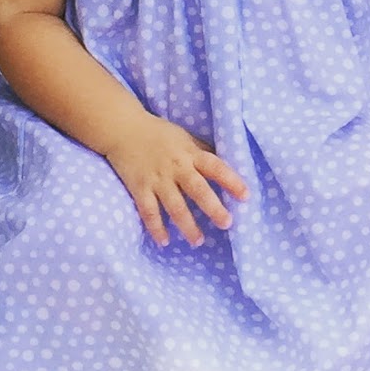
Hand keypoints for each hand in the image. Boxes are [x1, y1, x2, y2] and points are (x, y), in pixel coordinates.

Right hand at [99, 113, 248, 246]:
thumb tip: (225, 166)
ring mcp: (157, 179)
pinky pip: (148, 211)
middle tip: (227, 223)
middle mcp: (176, 167)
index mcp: (191, 153)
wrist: (123, 128)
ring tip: (198, 241)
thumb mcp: (185, 138)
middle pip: (198, 189)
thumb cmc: (159, 133)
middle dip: (213, 208)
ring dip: (187, 225)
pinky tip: (164, 241)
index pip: (216, 167)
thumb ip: (202, 153)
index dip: (232, 180)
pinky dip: (156, 227)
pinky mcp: (139, 188)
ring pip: (175, 205)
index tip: (246, 196)